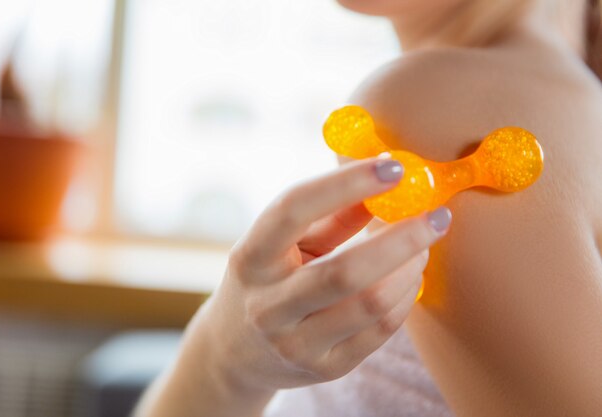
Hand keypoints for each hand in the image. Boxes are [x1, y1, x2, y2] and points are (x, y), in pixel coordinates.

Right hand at [199, 157, 451, 393]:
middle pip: (345, 271)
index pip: (293, 211)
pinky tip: (410, 277)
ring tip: (422, 246)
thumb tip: (388, 182)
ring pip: (371, 305)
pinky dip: (406, 297)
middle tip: (437, 216)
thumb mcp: (285, 243)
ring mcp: (296, 343)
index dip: (346, 184)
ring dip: (410, 268)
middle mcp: (267, 305)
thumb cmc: (268, 280)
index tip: (394, 168)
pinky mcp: (325, 368)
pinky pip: (381, 331)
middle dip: (402, 238)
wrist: (238, 351)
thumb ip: (331, 214)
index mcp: (251, 259)